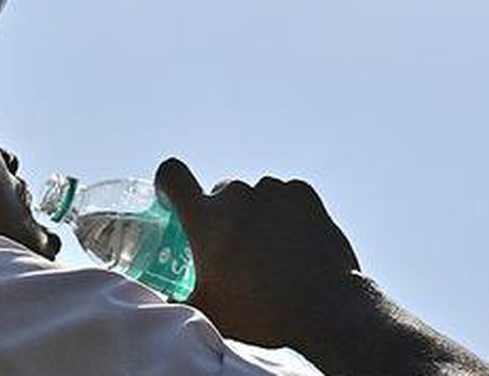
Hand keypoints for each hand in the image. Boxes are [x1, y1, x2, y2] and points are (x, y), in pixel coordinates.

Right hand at [155, 158, 360, 349]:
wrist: (324, 311)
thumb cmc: (260, 315)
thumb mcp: (207, 313)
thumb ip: (178, 301)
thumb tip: (164, 300)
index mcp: (205, 219)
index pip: (172, 174)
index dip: (169, 184)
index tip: (176, 201)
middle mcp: (236, 195)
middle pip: (219, 193)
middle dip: (223, 216)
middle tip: (236, 250)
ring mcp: (272, 190)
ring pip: (255, 194)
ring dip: (257, 214)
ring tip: (272, 251)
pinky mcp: (303, 193)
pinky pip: (286, 194)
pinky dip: (287, 212)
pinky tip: (295, 241)